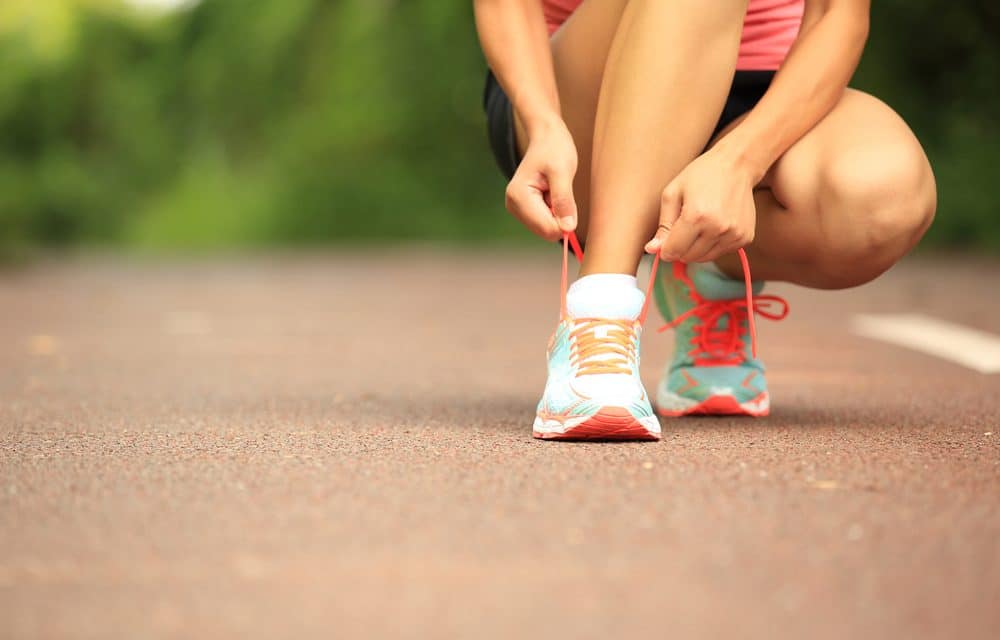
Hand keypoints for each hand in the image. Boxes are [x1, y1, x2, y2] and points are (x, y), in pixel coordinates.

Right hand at [505, 119, 578, 240]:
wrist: (546, 137)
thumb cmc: (554, 149)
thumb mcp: (563, 172)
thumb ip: (564, 201)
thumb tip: (568, 228)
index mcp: (519, 196)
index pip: (546, 228)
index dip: (565, 222)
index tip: (570, 202)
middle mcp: (513, 205)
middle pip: (545, 231)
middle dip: (559, 217)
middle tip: (560, 192)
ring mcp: (517, 209)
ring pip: (546, 229)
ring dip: (557, 213)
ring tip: (555, 190)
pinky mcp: (524, 210)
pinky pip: (545, 223)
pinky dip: (554, 212)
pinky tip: (551, 194)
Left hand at [645, 148, 756, 262]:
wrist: (737, 165)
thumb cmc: (701, 175)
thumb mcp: (673, 193)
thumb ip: (663, 225)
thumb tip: (652, 250)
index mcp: (696, 217)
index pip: (673, 251)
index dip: (665, 249)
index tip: (665, 241)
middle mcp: (717, 228)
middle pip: (688, 257)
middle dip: (680, 247)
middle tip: (683, 227)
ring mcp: (734, 234)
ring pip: (704, 258)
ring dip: (696, 247)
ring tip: (700, 224)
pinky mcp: (745, 237)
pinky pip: (720, 252)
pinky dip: (713, 244)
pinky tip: (714, 225)